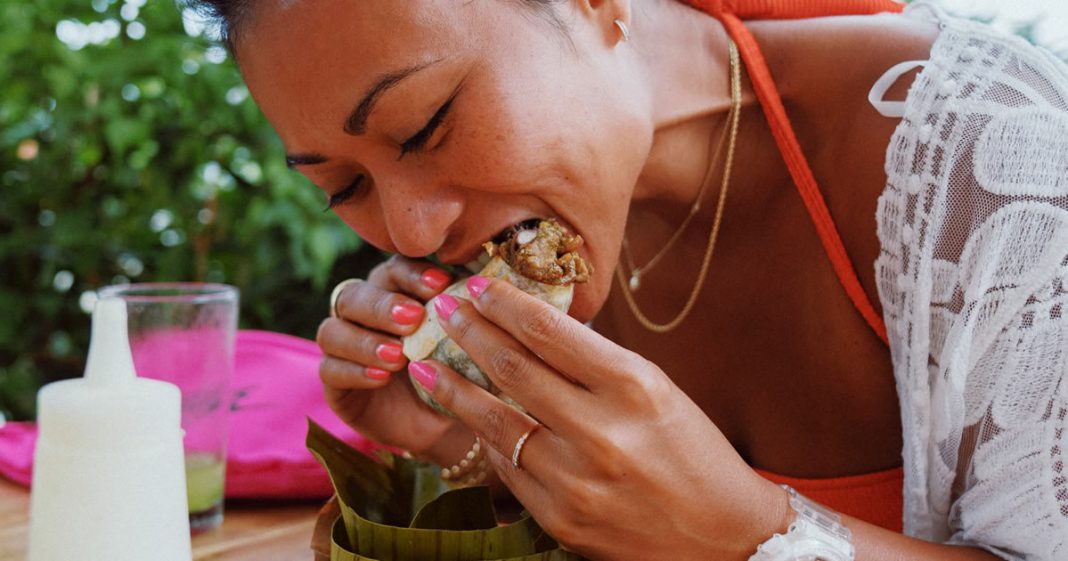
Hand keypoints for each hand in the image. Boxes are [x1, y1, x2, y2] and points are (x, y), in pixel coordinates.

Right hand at [317, 256, 471, 462]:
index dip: (412, 274)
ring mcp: (342, 348)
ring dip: (365, 341)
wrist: (447, 423)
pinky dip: (355, 371)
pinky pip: (329, 370)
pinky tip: (382, 377)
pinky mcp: (334, 383)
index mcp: (394, 292)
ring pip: (333, 330)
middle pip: (356, 295)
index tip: (440, 284)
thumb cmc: (457, 371)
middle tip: (414, 318)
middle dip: (384, 305)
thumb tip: (486, 284)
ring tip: (399, 356)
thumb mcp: (465, 341)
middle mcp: (361, 314)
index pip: (393, 269)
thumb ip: (465, 312)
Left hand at [408, 276, 788, 560]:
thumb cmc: (693, 451)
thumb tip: (530, 328)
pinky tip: (469, 418)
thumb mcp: (656, 390)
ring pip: (495, 421)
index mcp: (634, 385)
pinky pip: (508, 468)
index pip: (548, 330)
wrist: (724, 537)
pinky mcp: (560, 518)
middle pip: (513, 369)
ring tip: (424, 363)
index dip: (504, 303)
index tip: (477, 285)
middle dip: (469, 332)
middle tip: (442, 311)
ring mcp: (576, 480)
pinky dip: (487, 438)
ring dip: (453, 387)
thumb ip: (595, 363)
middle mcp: (602, 430)